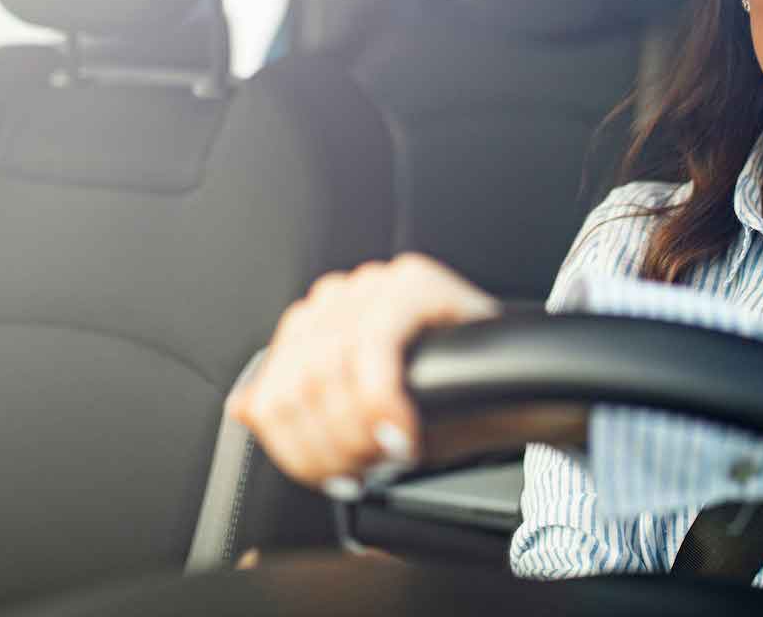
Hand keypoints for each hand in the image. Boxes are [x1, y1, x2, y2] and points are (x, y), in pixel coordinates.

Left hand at [226, 253, 500, 491]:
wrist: (518, 385)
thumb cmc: (441, 402)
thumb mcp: (359, 417)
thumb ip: (300, 410)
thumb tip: (244, 408)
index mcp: (315, 324)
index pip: (273, 391)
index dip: (298, 450)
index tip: (335, 479)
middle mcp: (338, 297)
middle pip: (296, 387)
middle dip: (330, 446)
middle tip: (366, 472)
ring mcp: (375, 284)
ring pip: (329, 370)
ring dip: (358, 431)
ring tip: (389, 454)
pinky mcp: (413, 283)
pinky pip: (375, 348)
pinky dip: (383, 402)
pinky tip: (404, 432)